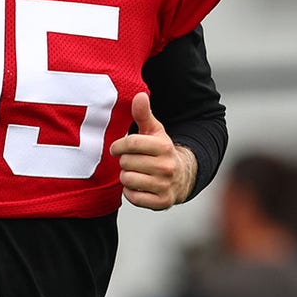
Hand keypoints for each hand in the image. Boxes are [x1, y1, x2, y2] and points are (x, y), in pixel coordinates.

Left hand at [109, 92, 196, 209]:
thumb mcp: (154, 131)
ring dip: (126, 176)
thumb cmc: (160, 150)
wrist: (181, 177)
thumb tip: (139, 95)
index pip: (131, 143)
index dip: (118, 145)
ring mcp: (165, 185)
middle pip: (126, 162)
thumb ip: (144, 114)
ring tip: (134, 172)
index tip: (115, 148)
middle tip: (130, 162)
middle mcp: (167, 167)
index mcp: (164, 146)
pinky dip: (130, 192)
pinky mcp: (162, 202)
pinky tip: (137, 186)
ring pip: (127, 179)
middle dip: (124, 161)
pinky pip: (132, 197)